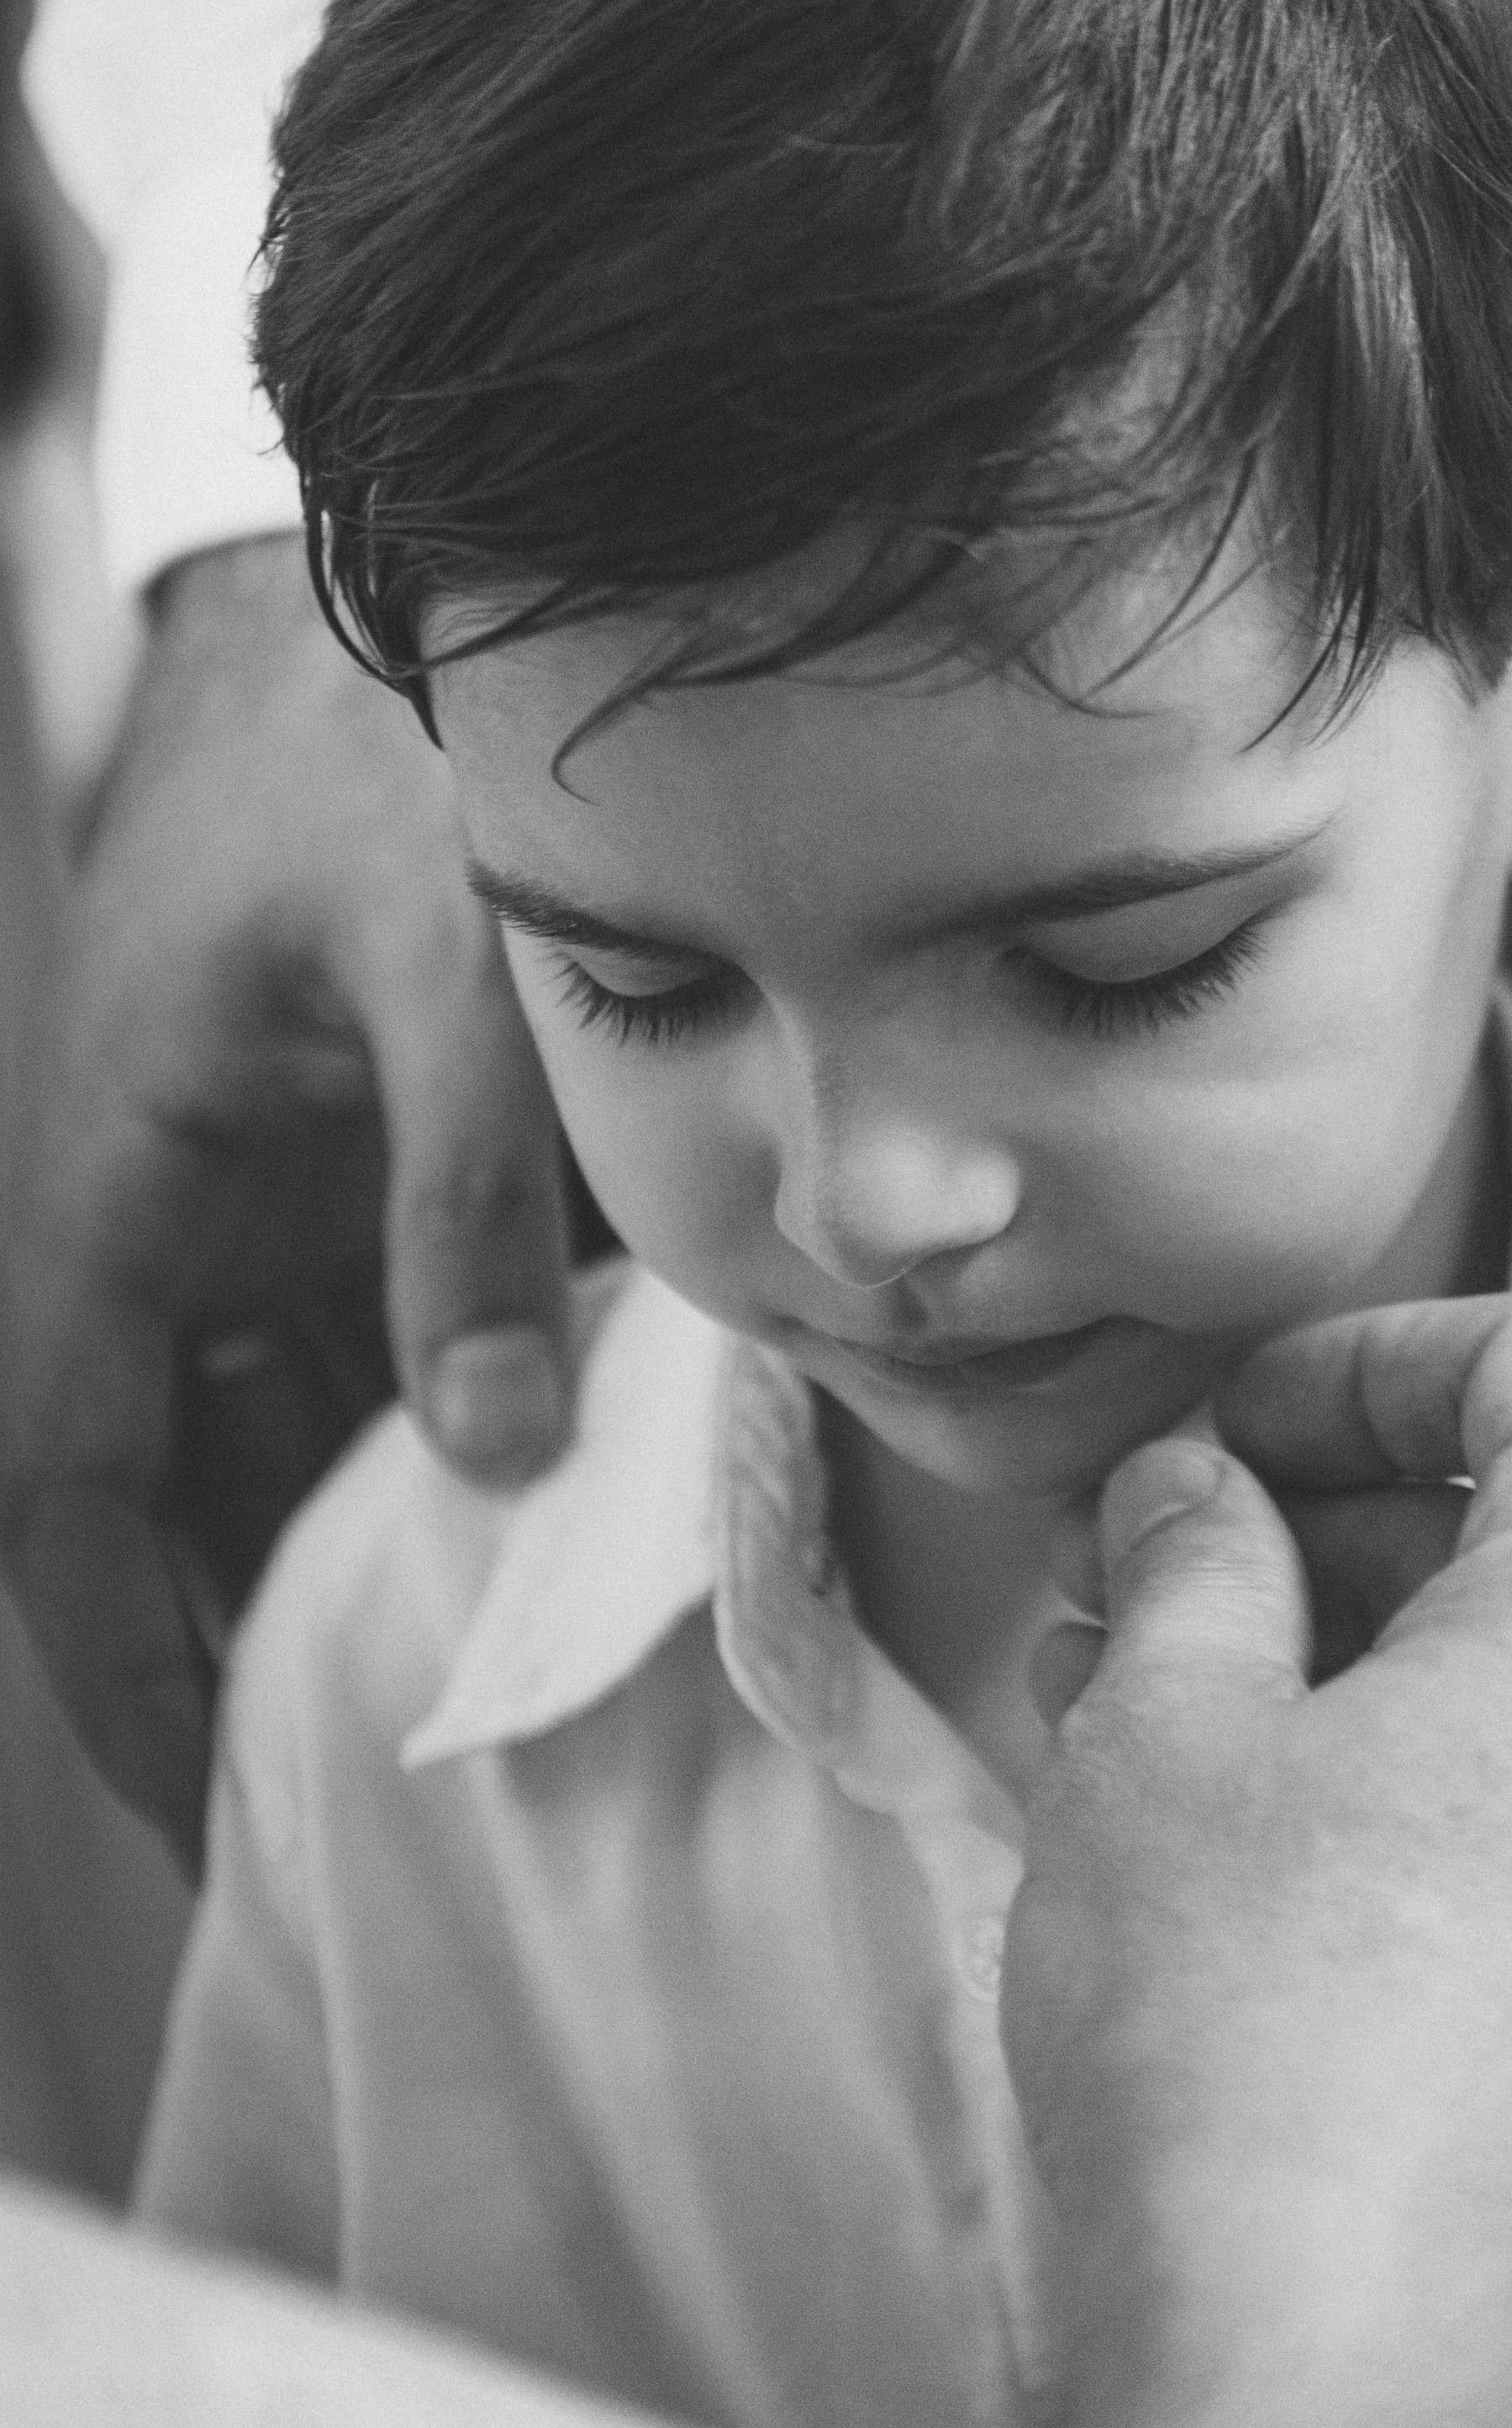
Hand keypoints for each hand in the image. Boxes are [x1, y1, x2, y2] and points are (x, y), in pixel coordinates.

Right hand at [0, 534, 570, 1872]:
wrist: (375, 625)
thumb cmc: (371, 766)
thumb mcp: (436, 973)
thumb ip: (465, 1199)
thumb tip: (494, 1446)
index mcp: (122, 1184)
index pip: (69, 1478)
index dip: (117, 1652)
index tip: (193, 1802)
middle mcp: (170, 1215)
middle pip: (172, 1482)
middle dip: (235, 1635)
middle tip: (354, 1797)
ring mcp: (259, 1193)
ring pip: (269, 1425)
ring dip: (336, 1546)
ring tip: (457, 1694)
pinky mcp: (353, 1161)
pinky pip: (360, 1342)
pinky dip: (423, 1435)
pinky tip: (527, 1517)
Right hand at [1004, 1293, 1511, 2427]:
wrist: (1353, 2417)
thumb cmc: (1254, 2045)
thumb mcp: (1164, 1728)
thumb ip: (1191, 1553)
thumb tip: (1193, 1484)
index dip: (1364, 1354)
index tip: (1224, 1427)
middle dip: (1327, 1521)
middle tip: (1141, 1569)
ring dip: (1347, 1664)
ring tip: (1141, 1706)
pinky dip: (1414, 1791)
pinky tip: (1241, 1850)